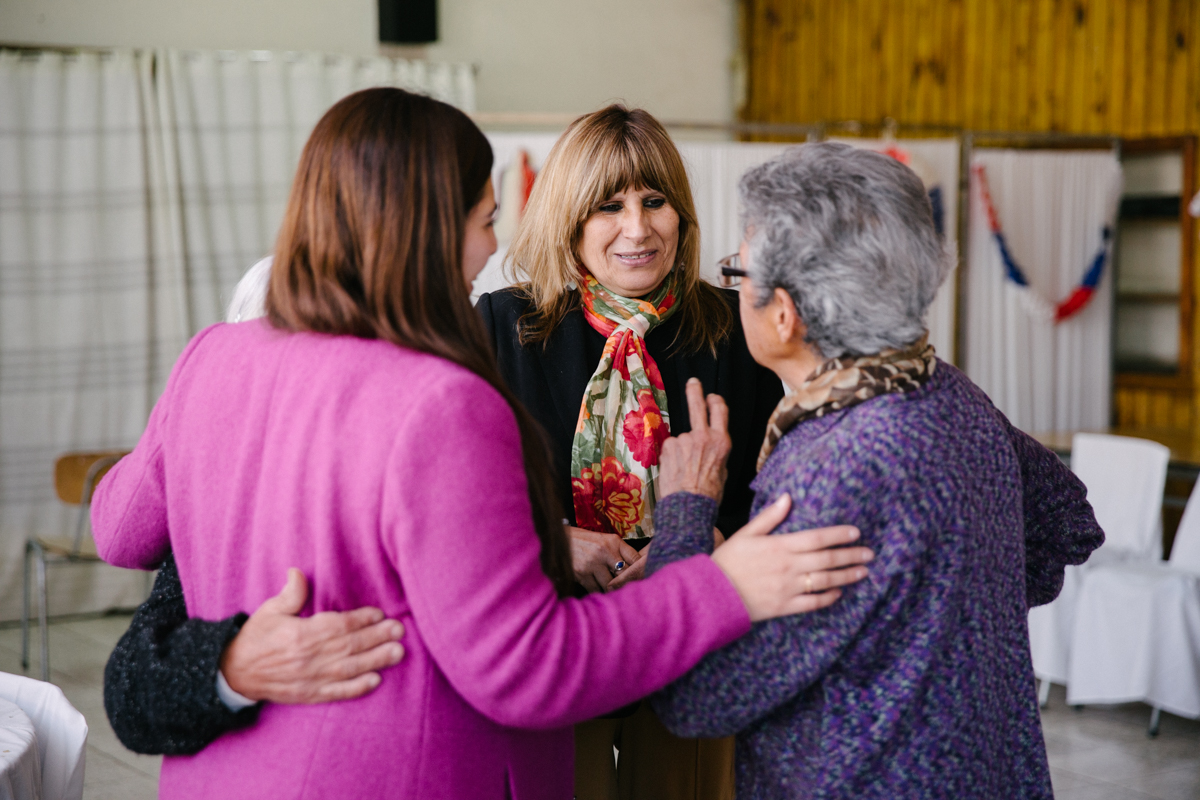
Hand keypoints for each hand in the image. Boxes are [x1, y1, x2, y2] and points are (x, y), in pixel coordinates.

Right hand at [220, 568, 405, 703]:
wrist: (232, 674)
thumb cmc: (255, 638)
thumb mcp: (269, 611)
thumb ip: (290, 593)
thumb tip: (298, 572)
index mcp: (300, 634)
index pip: (338, 625)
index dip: (361, 619)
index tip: (380, 613)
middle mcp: (308, 658)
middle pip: (349, 646)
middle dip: (377, 637)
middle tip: (400, 630)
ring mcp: (310, 678)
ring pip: (349, 669)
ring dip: (375, 660)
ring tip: (397, 652)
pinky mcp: (308, 694)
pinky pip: (336, 692)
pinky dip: (356, 688)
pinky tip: (375, 681)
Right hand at [568, 526, 641, 592]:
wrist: (558, 539)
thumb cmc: (584, 541)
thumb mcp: (603, 540)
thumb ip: (619, 552)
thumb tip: (635, 570)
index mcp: (613, 541)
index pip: (635, 558)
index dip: (640, 570)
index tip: (641, 578)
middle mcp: (604, 551)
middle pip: (625, 574)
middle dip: (626, 583)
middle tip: (629, 590)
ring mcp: (592, 563)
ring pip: (610, 585)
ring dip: (611, 590)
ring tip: (613, 592)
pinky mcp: (581, 574)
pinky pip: (595, 590)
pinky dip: (597, 592)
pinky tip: (598, 591)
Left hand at [658, 378, 730, 501]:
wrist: (689, 506)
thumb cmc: (708, 494)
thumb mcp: (722, 470)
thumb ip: (716, 453)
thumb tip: (709, 449)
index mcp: (721, 442)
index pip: (720, 410)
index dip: (715, 401)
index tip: (711, 396)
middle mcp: (703, 436)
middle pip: (697, 405)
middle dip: (695, 390)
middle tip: (692, 382)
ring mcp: (684, 440)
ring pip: (681, 439)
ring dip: (681, 449)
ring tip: (683, 469)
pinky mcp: (669, 446)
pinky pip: (671, 447)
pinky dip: (672, 456)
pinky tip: (675, 470)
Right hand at [710, 495, 873, 621]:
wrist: (712, 593)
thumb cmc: (728, 560)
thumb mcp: (746, 533)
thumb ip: (770, 516)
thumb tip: (788, 497)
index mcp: (779, 546)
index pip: (816, 538)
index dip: (838, 535)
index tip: (855, 532)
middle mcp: (788, 567)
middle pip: (827, 559)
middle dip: (850, 555)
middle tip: (869, 553)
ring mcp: (787, 588)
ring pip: (825, 581)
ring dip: (846, 576)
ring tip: (862, 571)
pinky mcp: (784, 606)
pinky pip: (812, 603)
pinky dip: (828, 598)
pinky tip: (838, 592)